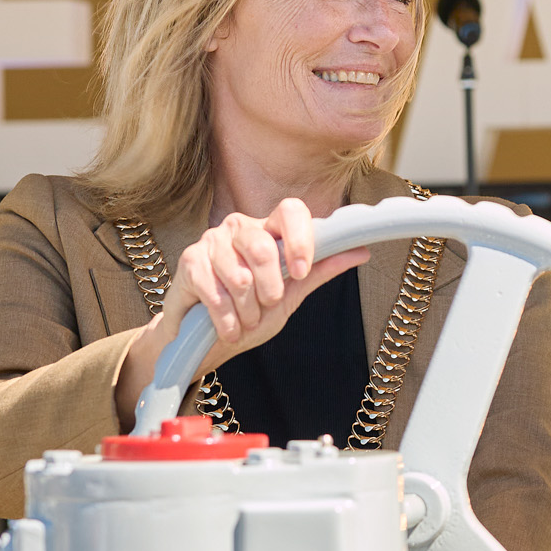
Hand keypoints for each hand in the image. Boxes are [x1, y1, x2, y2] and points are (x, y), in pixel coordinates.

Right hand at [114, 199, 366, 426]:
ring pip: (239, 277)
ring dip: (247, 310)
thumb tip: (362, 251)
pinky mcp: (188, 262)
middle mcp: (240, 227)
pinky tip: (228, 328)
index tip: (302, 271)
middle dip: (270, 289)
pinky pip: (215, 293)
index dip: (301, 239)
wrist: (206, 340)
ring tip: (245, 319)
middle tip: (268, 305)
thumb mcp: (291, 295)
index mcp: (268, 230)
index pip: (291, 210)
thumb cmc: (250, 312)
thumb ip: (320, 270)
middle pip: (263, 247)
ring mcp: (211, 241)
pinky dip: (226, 320)